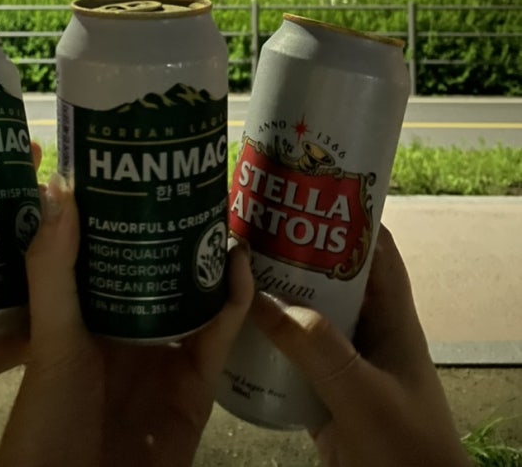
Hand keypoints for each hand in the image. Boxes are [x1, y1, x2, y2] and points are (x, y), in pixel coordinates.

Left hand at [0, 173, 254, 466]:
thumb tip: (58, 184)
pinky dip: (233, 301)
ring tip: (227, 204)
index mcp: (83, 308)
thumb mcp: (48, 339)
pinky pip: (218, 334)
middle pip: (157, 262)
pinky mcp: (195, 382)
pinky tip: (240, 264)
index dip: (124, 203)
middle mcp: (125, 323)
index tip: (142, 157)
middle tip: (197, 171)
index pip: (107, 243)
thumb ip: (52, 268)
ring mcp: (162, 352)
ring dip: (211, 255)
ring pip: (194, 292)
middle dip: (176, 222)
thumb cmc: (47, 423)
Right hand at [251, 225, 471, 466]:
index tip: (303, 191)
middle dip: (292, 250)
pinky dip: (263, 338)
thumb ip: (315, 348)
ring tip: (230, 267)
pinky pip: (288, 354)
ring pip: (305, 313)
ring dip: (273, 293)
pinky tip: (229, 327)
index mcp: (391, 317)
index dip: (345, 215)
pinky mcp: (321, 392)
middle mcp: (366, 330)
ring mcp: (343, 362)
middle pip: (329, 276)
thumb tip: (259, 298)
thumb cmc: (404, 446)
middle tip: (248, 225)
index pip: (374, 249)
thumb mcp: (360, 392)